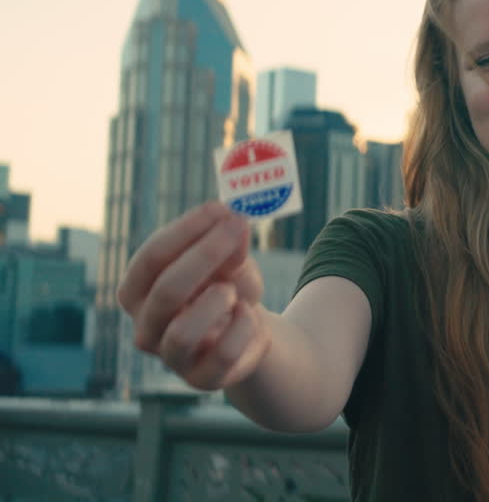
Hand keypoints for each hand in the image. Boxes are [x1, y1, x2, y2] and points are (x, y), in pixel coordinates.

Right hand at [116, 201, 271, 390]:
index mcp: (138, 292)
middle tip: (238, 229)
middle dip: (205, 254)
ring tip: (233, 291)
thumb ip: (231, 243)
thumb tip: (234, 220)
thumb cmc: (229, 289)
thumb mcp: (232, 261)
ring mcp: (172, 357)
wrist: (250, 334)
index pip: (150, 258)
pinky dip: (244, 327)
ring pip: (183, 332)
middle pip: (165, 290)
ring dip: (217, 301)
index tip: (221, 208)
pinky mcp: (202, 379)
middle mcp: (146, 327)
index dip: (186, 230)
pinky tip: (249, 316)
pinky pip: (223, 353)